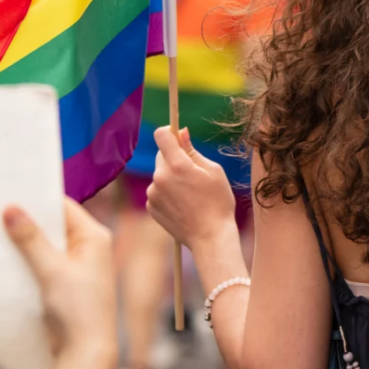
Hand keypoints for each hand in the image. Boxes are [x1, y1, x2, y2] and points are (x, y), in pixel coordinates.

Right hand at [3, 198, 117, 360]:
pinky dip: (32, 261)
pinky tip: (12, 261)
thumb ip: (31, 240)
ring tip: (0, 236)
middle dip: (30, 223)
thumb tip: (13, 209)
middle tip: (0, 215)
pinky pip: (48, 263)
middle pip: (56, 226)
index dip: (39, 201)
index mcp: (94, 236)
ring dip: (29, 244)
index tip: (11, 196)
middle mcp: (91, 247)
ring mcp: (81, 265)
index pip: (65, 208)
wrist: (87, 350)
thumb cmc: (78, 308)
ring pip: (50, 245)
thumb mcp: (52, 270)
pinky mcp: (70, 282)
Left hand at [148, 126, 235, 250]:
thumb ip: (193, 151)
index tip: (178, 137)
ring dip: (171, 177)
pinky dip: (167, 192)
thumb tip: (181, 132)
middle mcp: (160, 177)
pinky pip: (157, 190)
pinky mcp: (151, 206)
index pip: (162, 135)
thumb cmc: (218, 202)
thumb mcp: (213, 171)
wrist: (210, 237)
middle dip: (175, 158)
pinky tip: (183, 204)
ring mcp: (153, 193)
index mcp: (178, 166)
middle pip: (162, 155)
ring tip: (190, 193)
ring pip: (160, 174)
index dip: (169, 132)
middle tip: (193, 173)